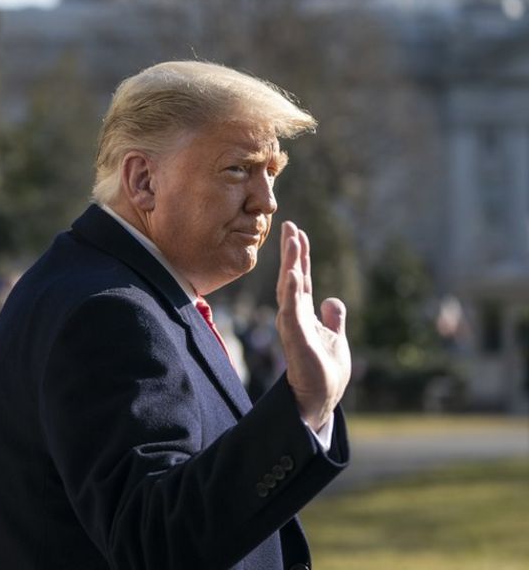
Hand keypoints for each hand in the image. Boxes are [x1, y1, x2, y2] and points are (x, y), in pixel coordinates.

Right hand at [276, 221, 350, 430]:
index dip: (299, 256)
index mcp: (304, 314)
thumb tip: (333, 300)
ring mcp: (293, 326)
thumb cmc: (324, 372)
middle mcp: (294, 316)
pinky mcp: (296, 339)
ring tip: (291, 240)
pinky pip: (292, 310)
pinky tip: (292, 274)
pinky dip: (291, 291)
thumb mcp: (335, 337)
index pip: (300, 279)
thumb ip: (333, 318)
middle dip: (291, 252)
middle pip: (291, 277)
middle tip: (290, 225)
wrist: (320, 400)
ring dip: (290, 265)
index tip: (297, 232)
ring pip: (289, 289)